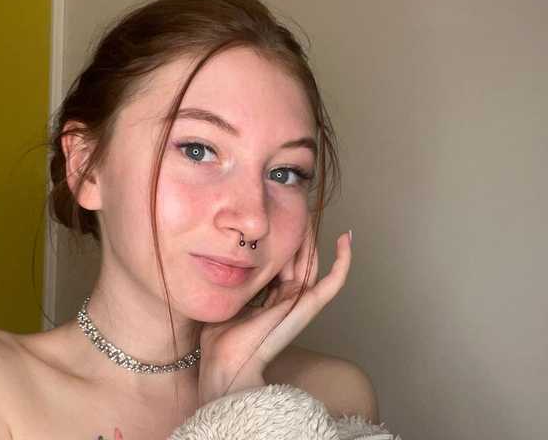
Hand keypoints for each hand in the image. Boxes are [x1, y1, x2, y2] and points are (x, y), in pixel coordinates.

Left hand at [196, 227, 351, 405]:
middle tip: (296, 204)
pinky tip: (346, 238)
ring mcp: (300, 303)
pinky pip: (332, 282)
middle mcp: (289, 298)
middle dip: (299, 232)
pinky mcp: (307, 307)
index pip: (284, 260)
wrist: (223, 362)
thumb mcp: (224, 296)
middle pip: (300, 257)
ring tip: (309, 212)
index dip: (284, 236)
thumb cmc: (219, 338)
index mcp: (271, 298)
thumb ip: (231, 279)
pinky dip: (343, 261)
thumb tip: (222, 254)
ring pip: (313, 262)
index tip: (279, 213)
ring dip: (313, 236)